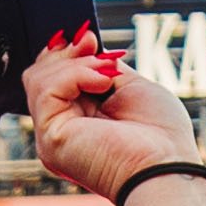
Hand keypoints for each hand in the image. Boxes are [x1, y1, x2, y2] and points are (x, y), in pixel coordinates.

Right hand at [22, 29, 205, 205]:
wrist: (167, 167)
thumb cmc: (161, 136)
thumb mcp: (129, 86)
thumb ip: (101, 68)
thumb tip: (83, 43)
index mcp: (78, 122)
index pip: (51, 78)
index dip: (66, 53)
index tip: (90, 39)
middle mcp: (61, 131)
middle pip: (38, 75)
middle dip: (66, 53)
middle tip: (94, 47)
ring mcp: (52, 137)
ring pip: (38, 79)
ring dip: (75, 64)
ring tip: (107, 75)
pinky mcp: (51, 139)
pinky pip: (46, 90)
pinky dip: (74, 75)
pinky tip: (101, 84)